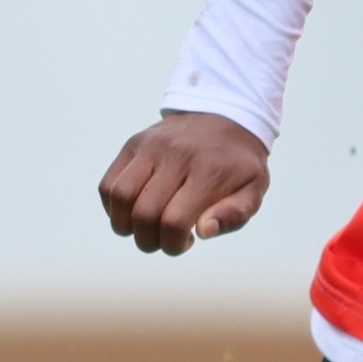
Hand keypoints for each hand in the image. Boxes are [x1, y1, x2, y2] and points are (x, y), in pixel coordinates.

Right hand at [101, 112, 273, 255]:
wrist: (225, 117)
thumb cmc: (238, 165)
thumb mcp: (254, 190)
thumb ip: (234, 214)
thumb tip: (203, 231)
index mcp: (208, 172)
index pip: (173, 221)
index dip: (172, 245)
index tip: (185, 241)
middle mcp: (175, 156)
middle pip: (143, 213)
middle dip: (148, 241)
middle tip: (162, 240)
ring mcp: (150, 147)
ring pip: (118, 196)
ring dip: (124, 225)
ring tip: (144, 228)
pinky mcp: (134, 144)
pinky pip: (109, 183)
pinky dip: (113, 207)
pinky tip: (133, 211)